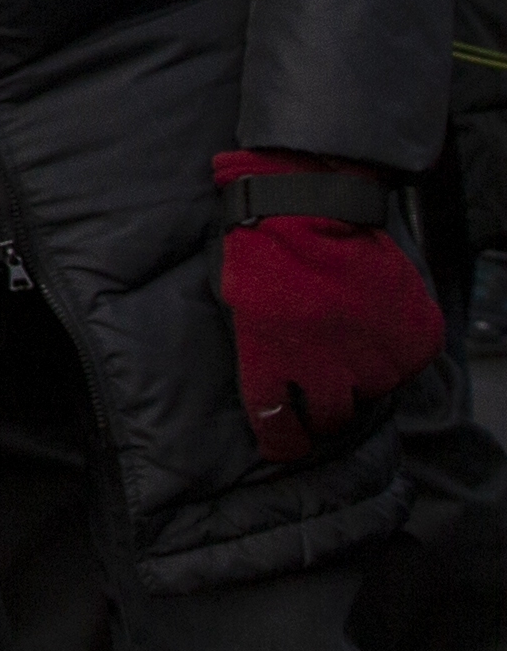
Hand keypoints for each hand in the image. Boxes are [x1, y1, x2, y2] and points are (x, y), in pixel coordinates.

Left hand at [218, 150, 445, 459]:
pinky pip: (405, 363)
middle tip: (321, 384)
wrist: (308, 207)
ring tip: (345, 336)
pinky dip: (392, 351)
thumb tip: (278, 397)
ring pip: (372, 392)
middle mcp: (327, 369)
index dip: (282, 441)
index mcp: (273, 363)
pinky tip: (372, 322)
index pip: (279, 428)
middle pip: (332, 418)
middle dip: (323, 408)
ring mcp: (374, 356)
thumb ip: (260, 357)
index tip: (283, 443)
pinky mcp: (412, 340)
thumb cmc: (262, 254)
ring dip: (360, 374)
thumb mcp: (240, 309)